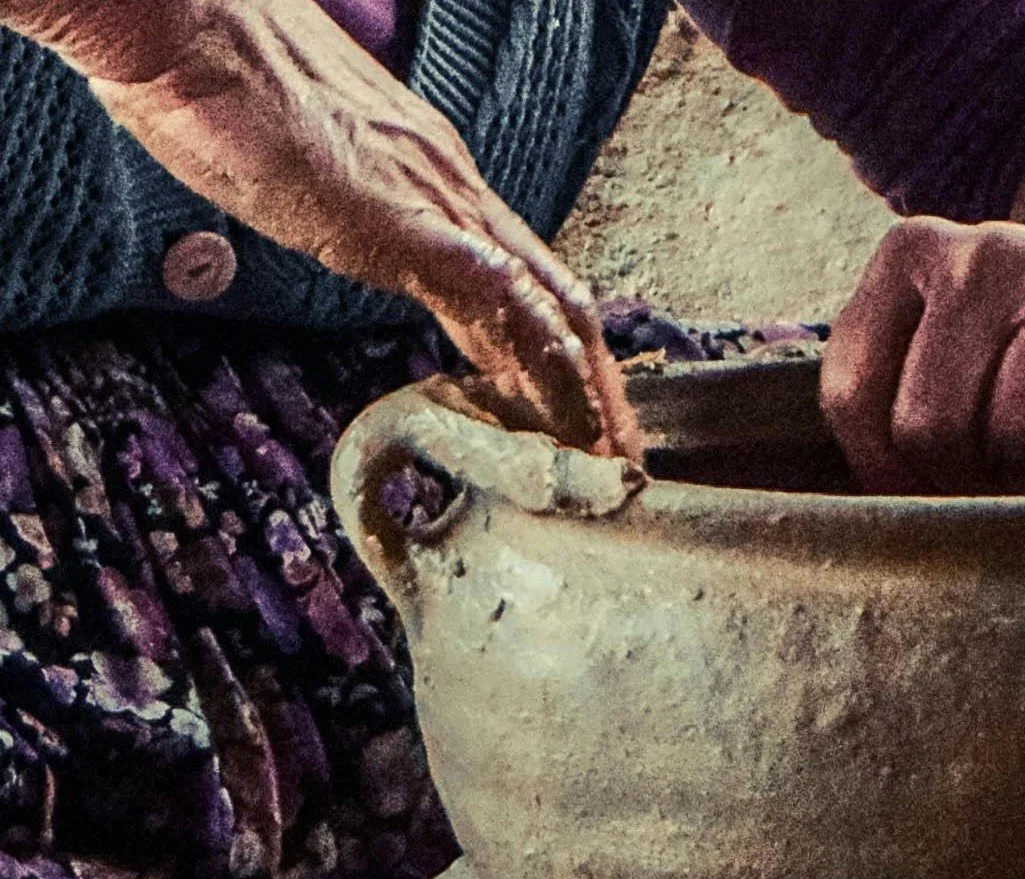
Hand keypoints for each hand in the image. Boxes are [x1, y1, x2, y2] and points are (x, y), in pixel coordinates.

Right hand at [16, 0, 637, 454]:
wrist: (179, 26)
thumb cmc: (220, 90)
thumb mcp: (308, 178)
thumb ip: (348, 216)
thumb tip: (352, 242)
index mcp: (435, 185)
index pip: (524, 286)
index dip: (560, 358)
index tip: (578, 420)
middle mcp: (456, 193)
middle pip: (558, 305)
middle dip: (594, 389)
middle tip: (614, 459)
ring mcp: (438, 205)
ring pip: (546, 309)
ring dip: (582, 391)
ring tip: (602, 457)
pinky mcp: (406, 222)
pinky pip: (496, 293)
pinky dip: (538, 358)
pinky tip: (560, 406)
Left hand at [820, 216, 1024, 495]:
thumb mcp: (938, 367)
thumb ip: (882, 411)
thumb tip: (873, 518)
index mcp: (910, 254)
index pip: (854, 397)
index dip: (889, 474)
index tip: (930, 488)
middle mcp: (986, 249)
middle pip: (931, 425)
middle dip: (964, 484)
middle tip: (998, 493)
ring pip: (1018, 432)